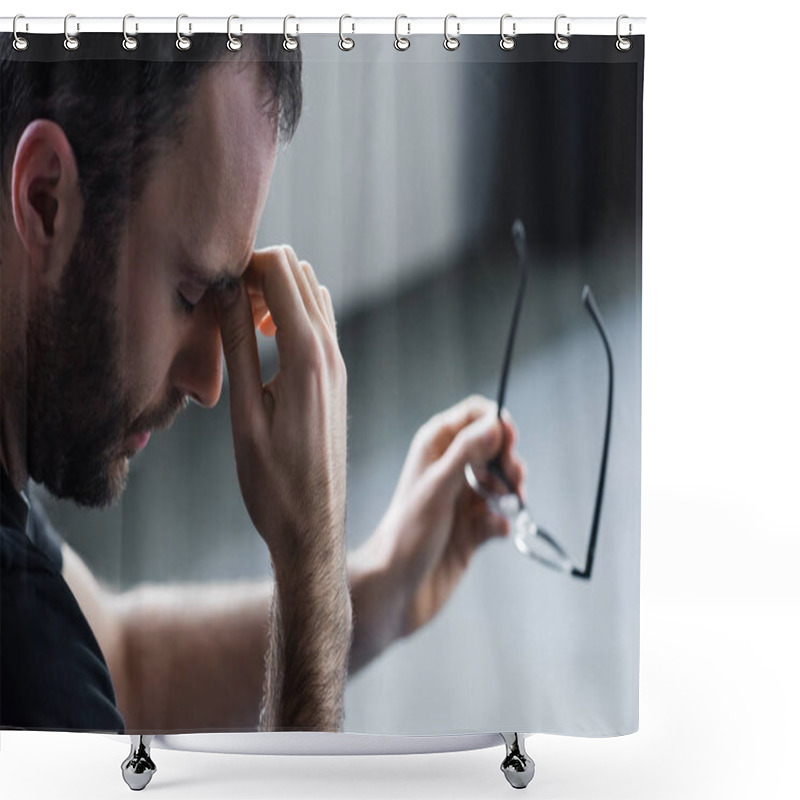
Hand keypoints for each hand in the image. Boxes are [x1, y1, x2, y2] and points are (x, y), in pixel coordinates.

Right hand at [214, 245, 346, 570]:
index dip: (243, 264)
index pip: (281, 270)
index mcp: (308, 357)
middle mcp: (332, 353)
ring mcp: (339, 365)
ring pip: (312, 295)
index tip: (212, 289)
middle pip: (298, 273)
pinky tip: (265, 345)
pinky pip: (319, 324)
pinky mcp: (337, 379)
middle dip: (258, 273)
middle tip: (222, 307)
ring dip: (275, 294)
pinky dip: (291, 316)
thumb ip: (237, 346)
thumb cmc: (272, 483)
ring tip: (241, 326)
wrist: (313, 528)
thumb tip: (225, 288)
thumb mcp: (244, 415)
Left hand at [366, 394, 525, 640]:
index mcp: (436, 447)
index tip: (509, 443)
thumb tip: (496, 424)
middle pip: (495, 447)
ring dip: (511, 492)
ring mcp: (462, 500)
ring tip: (508, 504)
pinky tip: (495, 532)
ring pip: (502, 483)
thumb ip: (466, 454)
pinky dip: (502, 522)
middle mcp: (450, 469)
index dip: (496, 423)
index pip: (475, 414)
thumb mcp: (438, 488)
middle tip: (514, 480)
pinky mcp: (472, 531)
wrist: (395, 591)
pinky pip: (499, 516)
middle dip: (510, 461)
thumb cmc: (407, 534)